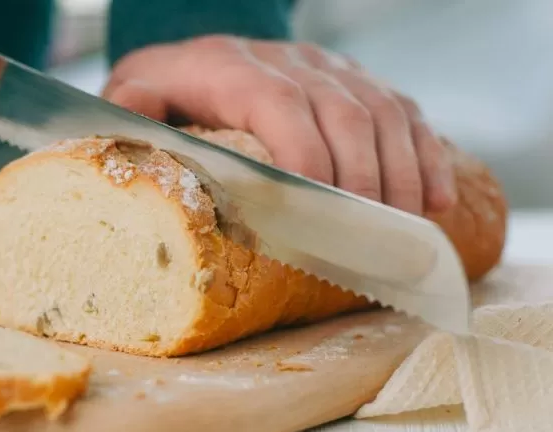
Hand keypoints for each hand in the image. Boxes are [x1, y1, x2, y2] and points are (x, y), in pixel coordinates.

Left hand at [102, 35, 456, 215]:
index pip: (279, 105)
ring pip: (384, 112)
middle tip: (367, 240)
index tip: (317, 213)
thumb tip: (135, 127)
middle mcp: (291, 62)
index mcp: (233, 68)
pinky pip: (405, 111)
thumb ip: (130, 112)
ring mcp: (331, 69)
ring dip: (401, 175)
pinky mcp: (357, 82)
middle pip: (344, 113)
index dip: (304, 156)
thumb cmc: (167, 93)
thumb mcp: (134, 98)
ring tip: (404, 230)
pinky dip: (426, 156)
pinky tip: (434, 200)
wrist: (201, 58)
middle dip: (360, 181)